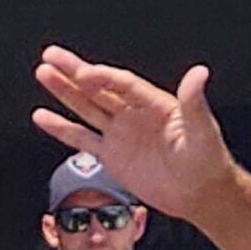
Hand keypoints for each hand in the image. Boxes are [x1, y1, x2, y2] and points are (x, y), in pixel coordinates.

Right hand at [33, 47, 237, 222]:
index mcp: (154, 103)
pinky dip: (62, 129)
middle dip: (74, 72)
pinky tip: (42, 117)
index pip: (123, 85)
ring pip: (86, 107)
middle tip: (51, 55)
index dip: (103, 78)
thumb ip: (195, 103)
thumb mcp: (203, 131)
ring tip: (43, 73)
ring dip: (65, 92)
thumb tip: (199, 74)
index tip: (84, 73)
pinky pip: (82, 139)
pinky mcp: (112, 156)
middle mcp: (134, 114)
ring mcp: (121, 134)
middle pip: (98, 88)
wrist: (200, 194)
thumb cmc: (207, 161)